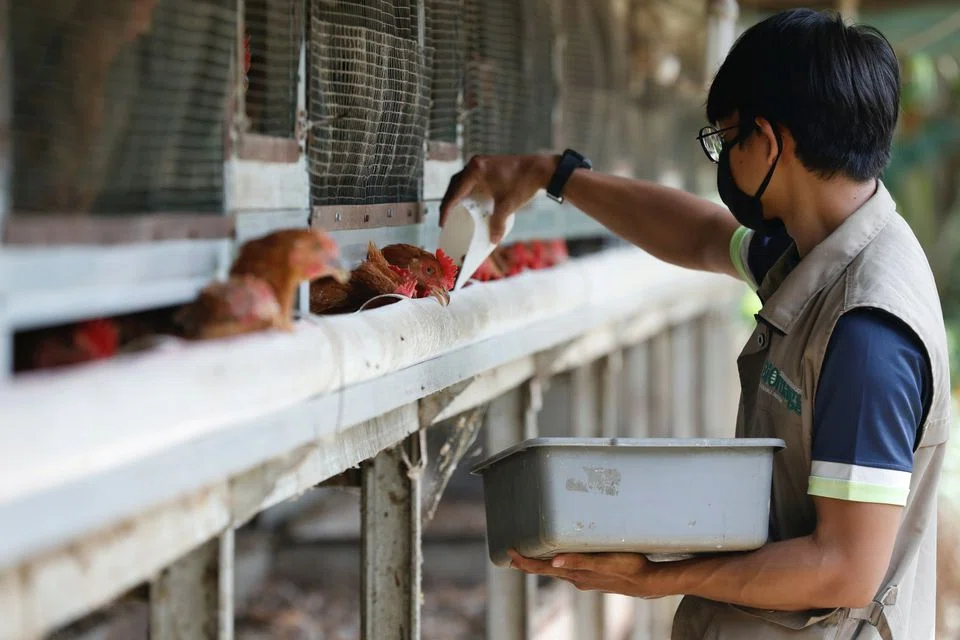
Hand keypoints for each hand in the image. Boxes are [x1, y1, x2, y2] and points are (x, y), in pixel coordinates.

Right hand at [439, 154, 558, 243]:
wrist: (541, 169)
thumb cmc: (523, 183)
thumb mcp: (508, 206)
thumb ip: (498, 223)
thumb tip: (493, 241)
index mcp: (475, 171)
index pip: (454, 193)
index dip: (446, 210)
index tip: (442, 224)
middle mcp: (475, 164)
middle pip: (454, 186)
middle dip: (448, 203)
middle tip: (446, 221)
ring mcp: (481, 163)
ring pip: (461, 182)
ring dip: (456, 196)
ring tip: (454, 213)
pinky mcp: (488, 166)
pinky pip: (470, 179)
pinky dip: (466, 191)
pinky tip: (467, 202)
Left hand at [507, 549, 664, 597]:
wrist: (646, 582)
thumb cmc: (627, 568)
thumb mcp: (603, 561)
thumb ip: (579, 561)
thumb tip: (553, 562)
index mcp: (575, 574)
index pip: (541, 569)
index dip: (524, 562)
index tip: (509, 553)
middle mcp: (576, 578)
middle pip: (544, 571)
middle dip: (527, 563)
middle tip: (512, 554)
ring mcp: (585, 578)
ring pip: (556, 572)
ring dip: (541, 564)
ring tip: (530, 555)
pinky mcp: (593, 576)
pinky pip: (569, 570)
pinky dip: (557, 564)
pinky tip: (560, 558)